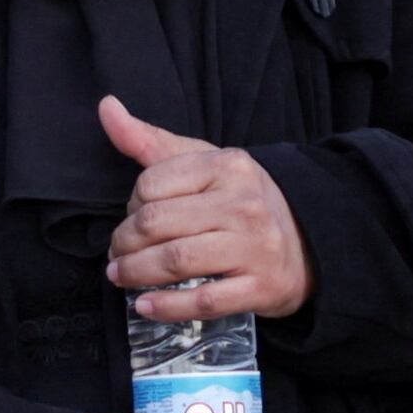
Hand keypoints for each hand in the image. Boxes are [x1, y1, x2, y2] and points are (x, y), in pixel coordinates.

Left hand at [98, 96, 311, 322]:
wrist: (306, 242)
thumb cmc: (239, 201)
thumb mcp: (202, 162)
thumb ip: (150, 140)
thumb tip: (106, 106)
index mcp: (227, 166)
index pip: (152, 185)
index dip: (130, 206)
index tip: (132, 219)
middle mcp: (243, 204)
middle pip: (157, 223)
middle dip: (124, 243)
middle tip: (116, 255)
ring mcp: (254, 248)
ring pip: (176, 261)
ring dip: (136, 273)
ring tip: (121, 277)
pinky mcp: (260, 287)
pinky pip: (203, 300)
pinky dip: (167, 306)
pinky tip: (144, 304)